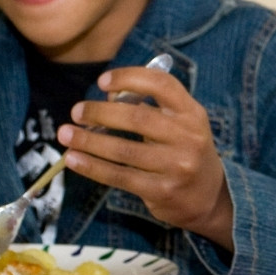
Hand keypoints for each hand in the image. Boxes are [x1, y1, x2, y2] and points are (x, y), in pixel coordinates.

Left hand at [57, 66, 233, 247]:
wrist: (209, 196)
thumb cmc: (184, 150)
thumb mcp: (181, 123)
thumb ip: (153, 107)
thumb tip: (108, 95)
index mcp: (191, 113)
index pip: (162, 85)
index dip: (130, 78)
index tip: (103, 82)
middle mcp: (187, 137)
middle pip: (137, 118)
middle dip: (101, 113)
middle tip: (77, 111)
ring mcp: (176, 166)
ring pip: (123, 151)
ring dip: (89, 141)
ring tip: (66, 134)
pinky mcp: (161, 191)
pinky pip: (119, 176)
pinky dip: (92, 167)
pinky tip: (74, 159)